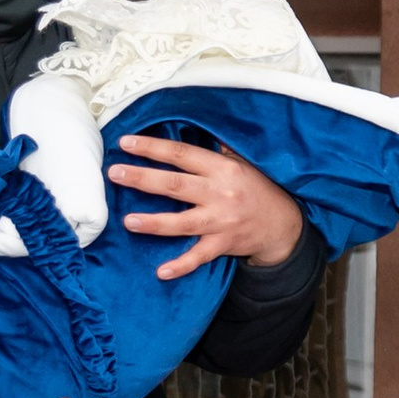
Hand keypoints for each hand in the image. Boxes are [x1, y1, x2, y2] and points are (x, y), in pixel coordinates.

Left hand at [111, 134, 305, 280]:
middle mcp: (220, 193)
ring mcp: (222, 220)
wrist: (284, 225)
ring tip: (128, 221)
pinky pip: (200, 256)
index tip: (125, 143)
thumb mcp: (243, 163)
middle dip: (143, 179)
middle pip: (175, 185)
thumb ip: (217, 150)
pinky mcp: (224, 244)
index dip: (152, 148)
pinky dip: (182, 265)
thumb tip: (194, 125)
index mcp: (222, 168)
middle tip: (114, 174)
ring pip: (183, 222)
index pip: (181, 154)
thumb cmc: (258, 189)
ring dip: (154, 223)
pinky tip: (162, 272)